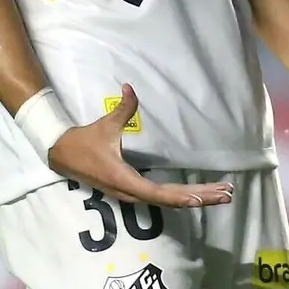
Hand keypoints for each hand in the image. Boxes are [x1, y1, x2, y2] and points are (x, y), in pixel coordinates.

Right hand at [47, 84, 231, 208]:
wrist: (60, 154)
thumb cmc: (83, 142)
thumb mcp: (104, 126)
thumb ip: (122, 109)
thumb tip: (129, 88)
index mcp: (125, 180)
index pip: (160, 194)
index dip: (182, 196)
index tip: (203, 196)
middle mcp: (131, 192)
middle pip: (171, 200)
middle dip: (200, 197)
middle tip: (228, 194)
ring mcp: (131, 194)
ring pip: (167, 200)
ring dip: (194, 197)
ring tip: (220, 194)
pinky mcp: (130, 190)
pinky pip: (160, 197)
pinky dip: (180, 196)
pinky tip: (196, 193)